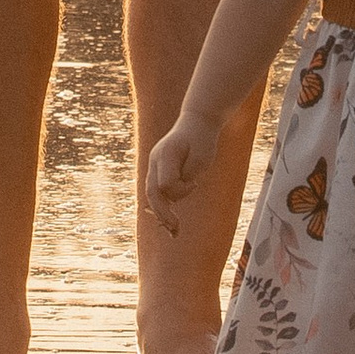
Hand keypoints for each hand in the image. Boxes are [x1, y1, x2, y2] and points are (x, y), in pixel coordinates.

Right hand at [146, 113, 216, 235]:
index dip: (180, 191)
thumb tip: (172, 197)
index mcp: (166, 154)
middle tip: (175, 231)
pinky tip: (170, 222)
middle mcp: (155, 160)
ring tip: (174, 232)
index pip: (166, 184)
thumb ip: (186, 176)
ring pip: (152, 194)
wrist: (197, 122)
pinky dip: (162, 206)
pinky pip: (156, 191)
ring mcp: (154, 165)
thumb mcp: (201, 157)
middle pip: (152, 192)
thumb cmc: (202, 139)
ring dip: (162, 212)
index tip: (195, 184)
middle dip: (162, 213)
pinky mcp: (158, 170)